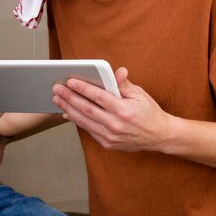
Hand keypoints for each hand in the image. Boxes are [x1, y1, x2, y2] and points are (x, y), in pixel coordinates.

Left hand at [52, 67, 171, 151]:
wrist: (159, 136)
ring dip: (68, 109)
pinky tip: (67, 112)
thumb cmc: (149, 112)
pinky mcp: (108, 144)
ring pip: (84, 121)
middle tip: (56, 88)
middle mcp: (116, 125)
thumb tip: (117, 71)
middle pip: (86, 109)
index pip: (98, 97)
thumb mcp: (140, 95)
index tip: (70, 81)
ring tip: (57, 99)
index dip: (83, 88)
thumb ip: (124, 84)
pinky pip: (88, 131)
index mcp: (124, 110)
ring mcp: (110, 136)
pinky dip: (77, 121)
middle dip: (69, 97)